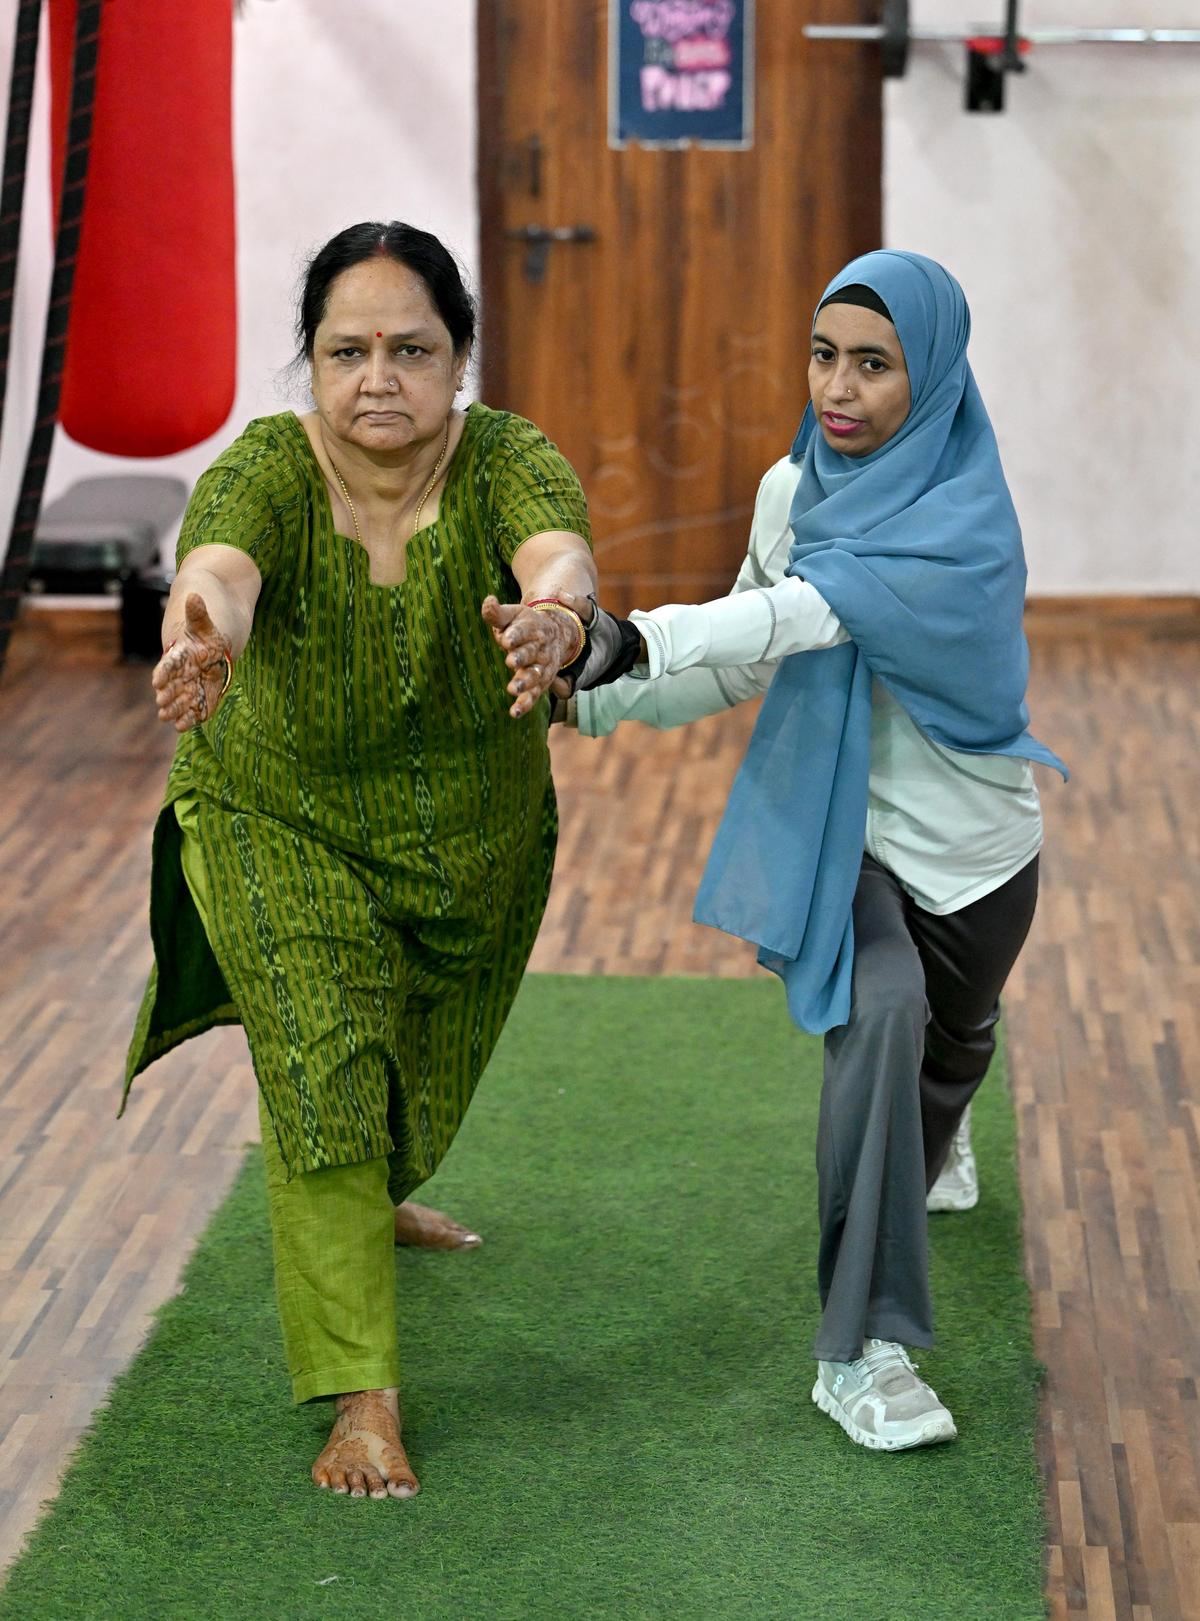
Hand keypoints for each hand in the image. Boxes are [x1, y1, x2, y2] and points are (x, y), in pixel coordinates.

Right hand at [151, 592, 233, 732]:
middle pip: (173, 685)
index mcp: (181, 654)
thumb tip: (194, 597)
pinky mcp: (206, 694)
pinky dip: (192, 716)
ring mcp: (193, 684)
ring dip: (176, 708)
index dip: (164, 672)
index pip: (170, 663)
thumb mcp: (204, 621)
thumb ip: (198, 613)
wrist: (216, 641)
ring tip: (168, 719)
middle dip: (168, 695)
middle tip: (161, 705)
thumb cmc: (207, 630)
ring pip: (182, 698)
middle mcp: (183, 672)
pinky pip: (198, 706)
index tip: (157, 681)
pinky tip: (184, 725)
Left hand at [481, 595, 581, 718]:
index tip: (506, 640)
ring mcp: (541, 668)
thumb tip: (488, 601)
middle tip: (510, 661)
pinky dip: (525, 704)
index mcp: (532, 628)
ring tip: (512, 689)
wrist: (554, 636)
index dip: (515, 635)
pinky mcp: (540, 684)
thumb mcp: (514, 614)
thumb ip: (497, 613)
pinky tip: (514, 713)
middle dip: (522, 657)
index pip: (524, 631)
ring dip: (525, 682)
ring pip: (535, 675)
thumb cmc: (525, 625)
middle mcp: (540, 649)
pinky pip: (534, 695)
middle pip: (531, 653)